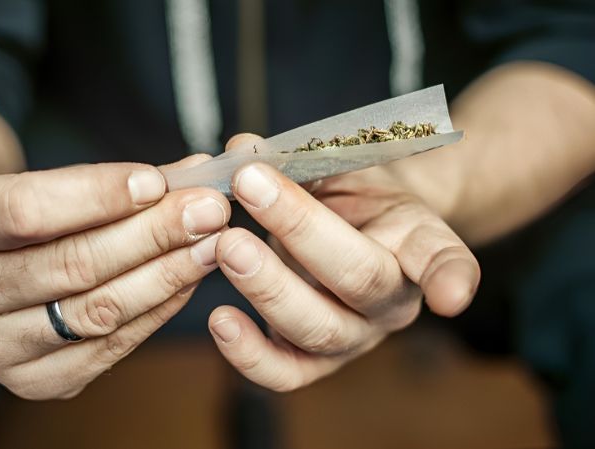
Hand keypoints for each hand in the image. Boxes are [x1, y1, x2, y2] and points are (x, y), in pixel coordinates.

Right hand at [0, 155, 229, 398]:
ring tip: (213, 242)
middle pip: (72, 265)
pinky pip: (113, 345)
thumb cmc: (32, 219)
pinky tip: (190, 278)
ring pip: (98, 310)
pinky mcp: (36, 382)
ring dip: (168, 273)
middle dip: (152, 234)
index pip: (26, 210)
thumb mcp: (51, 184)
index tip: (157, 181)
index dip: (99, 195)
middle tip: (208, 210)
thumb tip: (197, 173)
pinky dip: (160, 308)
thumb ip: (120, 181)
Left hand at [208, 135, 479, 391]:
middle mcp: (392, 301)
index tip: (451, 298)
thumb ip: (299, 157)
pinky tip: (219, 319)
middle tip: (251, 186)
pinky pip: (284, 373)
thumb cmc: (353, 198)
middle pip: (358, 279)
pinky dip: (248, 354)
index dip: (450, 279)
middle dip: (299, 230)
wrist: (350, 236)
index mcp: (416, 243)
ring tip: (226, 244)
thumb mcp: (341, 165)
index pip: (442, 259)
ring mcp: (354, 337)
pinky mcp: (313, 361)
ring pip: (318, 329)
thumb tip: (241, 150)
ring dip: (266, 286)